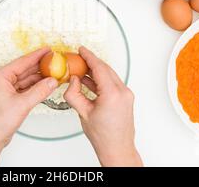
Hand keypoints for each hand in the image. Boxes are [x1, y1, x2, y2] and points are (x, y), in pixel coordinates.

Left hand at [0, 47, 57, 166]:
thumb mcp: (22, 104)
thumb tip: (51, 81)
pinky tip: (45, 85)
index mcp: (0, 76)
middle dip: (40, 66)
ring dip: (39, 77)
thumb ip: (39, 91)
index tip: (48, 50)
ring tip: (53, 73)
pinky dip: (35, 86)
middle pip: (24, 69)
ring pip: (26, 79)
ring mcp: (5, 88)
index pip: (22, 61)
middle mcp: (1, 80)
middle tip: (54, 61)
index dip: (37, 55)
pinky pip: (25, 87)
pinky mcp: (9, 97)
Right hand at [64, 47, 142, 166]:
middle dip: (91, 62)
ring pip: (109, 75)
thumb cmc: (103, 136)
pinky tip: (89, 81)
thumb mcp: (82, 112)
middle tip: (78, 58)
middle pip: (105, 69)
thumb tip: (73, 80)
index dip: (88, 56)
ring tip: (80, 70)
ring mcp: (126, 94)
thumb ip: (74, 93)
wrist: (117, 148)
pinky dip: (100, 80)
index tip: (81, 50)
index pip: (99, 68)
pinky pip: (112, 83)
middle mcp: (122, 92)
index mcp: (112, 94)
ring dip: (95, 71)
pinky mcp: (126, 98)